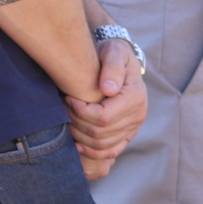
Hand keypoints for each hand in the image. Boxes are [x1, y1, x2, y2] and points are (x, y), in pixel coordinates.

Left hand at [67, 36, 148, 175]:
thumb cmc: (113, 54)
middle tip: (64, 107)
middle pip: (100, 134)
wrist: (119, 61)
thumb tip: (108, 89)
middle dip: (77, 123)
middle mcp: (138, 116)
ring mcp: (133, 128)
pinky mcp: (127, 134)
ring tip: (68, 119)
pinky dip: (92, 152)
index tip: (68, 98)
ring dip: (80, 136)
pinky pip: (111, 152)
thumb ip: (112, 68)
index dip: (80, 112)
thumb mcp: (113, 52)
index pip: (103, 117)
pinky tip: (77, 143)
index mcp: (135, 98)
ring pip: (102, 145)